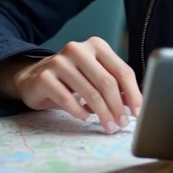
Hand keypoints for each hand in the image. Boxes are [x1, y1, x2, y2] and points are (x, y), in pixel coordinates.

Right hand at [10, 37, 141, 133]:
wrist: (33, 78)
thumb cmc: (71, 79)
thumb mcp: (94, 76)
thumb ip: (114, 85)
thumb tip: (135, 106)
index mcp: (96, 45)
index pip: (122, 70)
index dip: (133, 93)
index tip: (138, 112)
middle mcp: (78, 49)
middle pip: (107, 82)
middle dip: (118, 106)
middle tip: (122, 124)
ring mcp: (59, 62)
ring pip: (89, 92)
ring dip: (102, 113)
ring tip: (108, 126)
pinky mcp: (44, 77)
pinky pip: (67, 99)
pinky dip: (79, 112)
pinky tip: (85, 118)